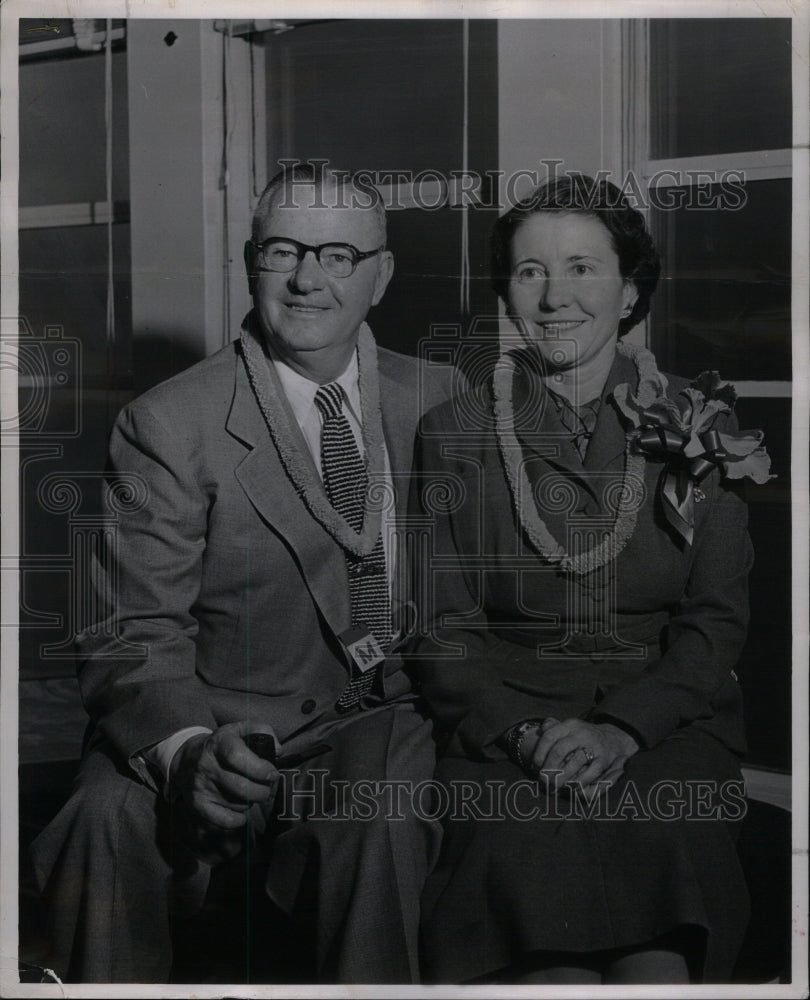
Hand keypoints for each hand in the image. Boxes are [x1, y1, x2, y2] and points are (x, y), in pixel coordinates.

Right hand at [169, 721, 279, 862]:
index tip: (272, 774)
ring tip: (252, 793)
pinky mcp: (198, 805)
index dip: (260, 768)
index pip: (238, 757)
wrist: (188, 759)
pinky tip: (242, 810)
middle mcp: (207, 765)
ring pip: (238, 804)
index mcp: (219, 744)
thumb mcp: (240, 730)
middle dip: (263, 791)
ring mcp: (201, 787)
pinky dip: (239, 819)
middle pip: (241, 787)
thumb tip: (278, 751)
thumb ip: (262, 731)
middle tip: (267, 788)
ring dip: (252, 802)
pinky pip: (225, 820)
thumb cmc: (223, 745)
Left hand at [526, 718, 638, 797]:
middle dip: (548, 768)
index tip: (534, 765)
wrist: (615, 738)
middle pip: (559, 751)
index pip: (549, 736)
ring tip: (553, 786)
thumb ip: (553, 727)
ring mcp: (594, 746)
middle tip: (542, 780)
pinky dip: (578, 783)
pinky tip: (570, 788)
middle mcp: (581, 733)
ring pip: (574, 763)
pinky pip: (590, 774)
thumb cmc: (584, 736)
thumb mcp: (570, 727)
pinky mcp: (604, 759)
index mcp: (570, 725)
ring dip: (561, 778)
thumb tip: (539, 730)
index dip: (539, 752)